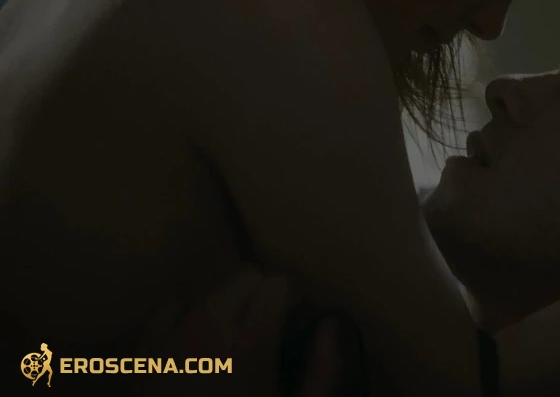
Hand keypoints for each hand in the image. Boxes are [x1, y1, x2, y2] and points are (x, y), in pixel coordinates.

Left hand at [134, 267, 343, 396]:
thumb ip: (324, 370)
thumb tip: (330, 325)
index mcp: (250, 346)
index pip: (278, 284)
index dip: (293, 299)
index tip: (296, 319)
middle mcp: (208, 329)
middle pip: (244, 277)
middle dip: (261, 295)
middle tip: (268, 328)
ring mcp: (169, 339)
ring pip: (209, 290)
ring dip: (227, 306)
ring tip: (232, 340)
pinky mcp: (142, 353)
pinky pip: (169, 307)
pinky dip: (185, 315)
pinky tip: (194, 340)